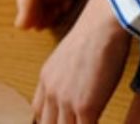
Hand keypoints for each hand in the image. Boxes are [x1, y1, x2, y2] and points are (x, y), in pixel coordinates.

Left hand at [32, 0, 131, 122]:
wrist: (102, 24)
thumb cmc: (94, 36)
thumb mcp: (69, 57)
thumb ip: (66, 75)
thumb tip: (77, 86)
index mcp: (46, 78)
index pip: (37, 112)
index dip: (48, 122)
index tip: (58, 122)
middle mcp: (51, 91)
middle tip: (73, 123)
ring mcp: (66, 100)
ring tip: (86, 123)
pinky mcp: (85, 106)